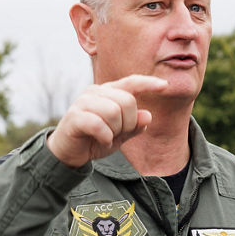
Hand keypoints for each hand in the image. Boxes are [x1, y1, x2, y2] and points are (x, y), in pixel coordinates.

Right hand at [45, 74, 167, 166]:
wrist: (69, 153)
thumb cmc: (96, 139)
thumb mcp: (121, 134)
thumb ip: (135, 125)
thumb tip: (148, 116)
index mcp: (109, 92)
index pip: (131, 83)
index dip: (148, 83)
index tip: (165, 86)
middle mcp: (96, 92)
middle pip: (127, 101)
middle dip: (128, 123)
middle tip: (117, 134)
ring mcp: (83, 102)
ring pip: (114, 112)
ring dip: (115, 131)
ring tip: (107, 137)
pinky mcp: (74, 116)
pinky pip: (99, 125)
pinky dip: (105, 137)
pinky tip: (102, 141)